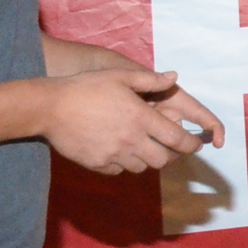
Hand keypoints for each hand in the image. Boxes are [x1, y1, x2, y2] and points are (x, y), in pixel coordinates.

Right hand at [40, 68, 221, 175]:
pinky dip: (125, 165)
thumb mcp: (121, 77)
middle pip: (163, 160)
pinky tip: (122, 152)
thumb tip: (174, 78)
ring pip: (142, 168)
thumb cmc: (88, 87)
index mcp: (141, 118)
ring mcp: (113, 155)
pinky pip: (119, 171)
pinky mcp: (96, 164)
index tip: (197, 145)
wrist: (50, 107)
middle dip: (172, 155)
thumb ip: (150, 80)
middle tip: (172, 148)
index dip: (191, 144)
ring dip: (148, 160)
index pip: (177, 139)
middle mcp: (130, 140)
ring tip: (147, 148)